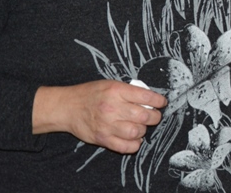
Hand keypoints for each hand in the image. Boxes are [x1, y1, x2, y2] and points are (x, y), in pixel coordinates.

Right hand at [33, 80, 166, 153]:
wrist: (67, 107)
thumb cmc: (91, 94)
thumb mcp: (111, 84)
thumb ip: (129, 91)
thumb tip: (150, 99)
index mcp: (116, 91)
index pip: (146, 96)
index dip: (159, 101)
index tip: (162, 103)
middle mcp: (113, 107)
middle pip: (144, 116)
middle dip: (155, 116)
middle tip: (154, 116)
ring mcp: (107, 125)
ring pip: (137, 131)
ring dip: (144, 130)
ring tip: (141, 127)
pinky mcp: (102, 139)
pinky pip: (125, 146)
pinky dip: (134, 144)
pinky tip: (134, 139)